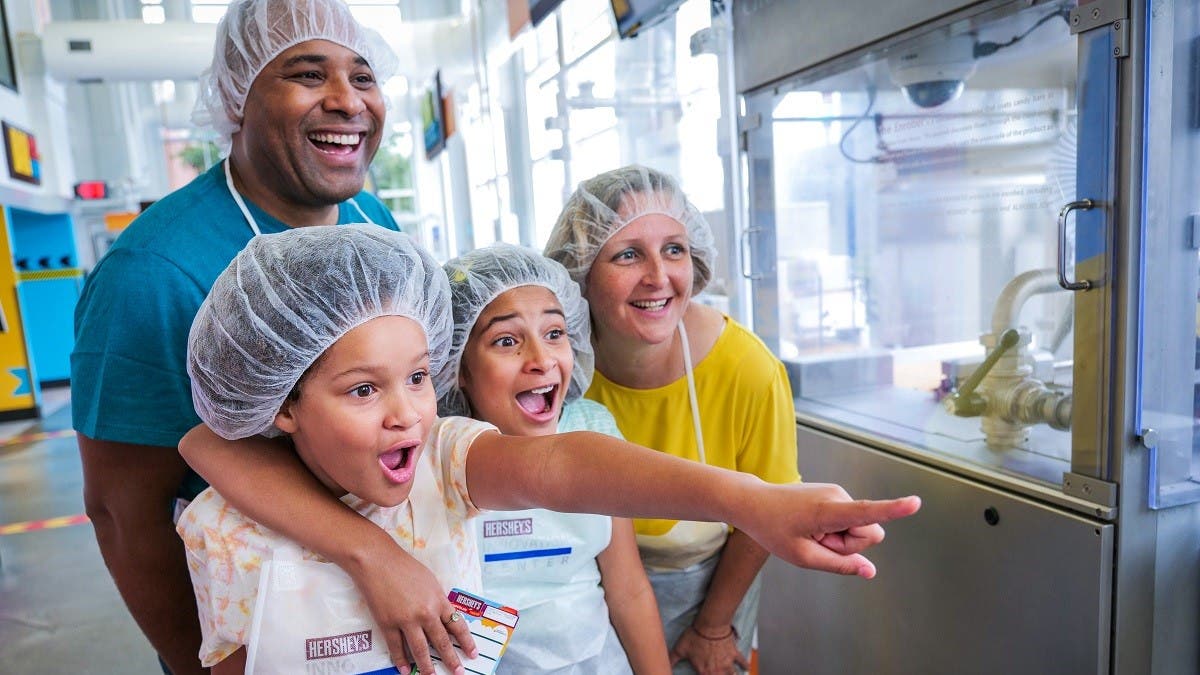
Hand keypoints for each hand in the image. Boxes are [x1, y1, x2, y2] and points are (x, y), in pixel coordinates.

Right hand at [346, 540, 477, 674]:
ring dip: (427, 666)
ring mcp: (406, 620)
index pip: (457, 626)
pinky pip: (396, 647)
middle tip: (458, 672)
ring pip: (420, 650)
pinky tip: (406, 669)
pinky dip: (401, 660)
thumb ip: (437, 600)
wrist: (378, 561)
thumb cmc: (404, 567)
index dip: (466, 642)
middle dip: (451, 660)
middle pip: (441, 642)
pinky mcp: (388, 624)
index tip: (472, 653)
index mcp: (439, 600)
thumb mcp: (430, 581)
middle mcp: (426, 613)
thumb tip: (441, 617)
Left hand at [669, 625, 748, 674]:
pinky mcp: (734, 654)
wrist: (711, 625)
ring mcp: (727, 663)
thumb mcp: (680, 649)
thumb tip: (662, 665)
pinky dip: (745, 665)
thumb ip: (672, 659)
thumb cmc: (695, 636)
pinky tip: (746, 668)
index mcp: (704, 672)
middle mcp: (717, 671)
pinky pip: (742, 662)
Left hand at [735, 482, 920, 578]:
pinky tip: (813, 525)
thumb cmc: (774, 530)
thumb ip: (840, 565)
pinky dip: (836, 529)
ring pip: (860, 528)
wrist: (755, 502)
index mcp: (827, 511)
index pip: (866, 512)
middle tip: (818, 542)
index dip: (893, 509)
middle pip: (870, 533)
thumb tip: (870, 572)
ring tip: (812, 532)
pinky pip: (851, 520)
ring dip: (841, 538)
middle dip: (850, 545)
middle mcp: (838, 495)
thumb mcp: (803, 557)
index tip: (915, 503)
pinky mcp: (837, 494)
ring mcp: (838, 492)